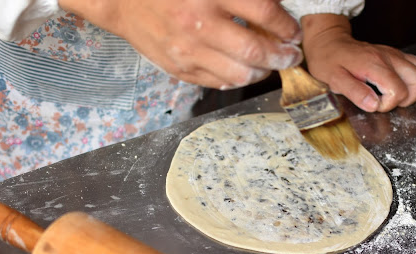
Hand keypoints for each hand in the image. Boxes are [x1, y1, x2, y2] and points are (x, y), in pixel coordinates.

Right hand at [58, 0, 303, 88]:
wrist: (122, 0)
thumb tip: (273, 9)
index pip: (263, 13)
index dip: (286, 25)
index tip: (293, 31)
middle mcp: (198, 25)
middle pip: (255, 50)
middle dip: (281, 56)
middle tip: (291, 56)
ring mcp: (187, 52)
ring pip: (240, 74)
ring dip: (262, 72)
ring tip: (269, 65)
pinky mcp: (179, 69)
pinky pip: (218, 83)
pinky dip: (237, 79)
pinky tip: (243, 69)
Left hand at [301, 14, 415, 112]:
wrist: (330, 42)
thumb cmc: (329, 61)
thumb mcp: (334, 79)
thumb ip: (355, 92)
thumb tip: (373, 106)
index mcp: (374, 64)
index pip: (398, 91)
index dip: (387, 105)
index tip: (372, 105)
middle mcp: (390, 57)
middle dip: (405, 100)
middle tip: (386, 102)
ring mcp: (396, 55)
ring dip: (414, 91)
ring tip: (394, 96)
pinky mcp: (398, 55)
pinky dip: (415, 81)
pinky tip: (399, 86)